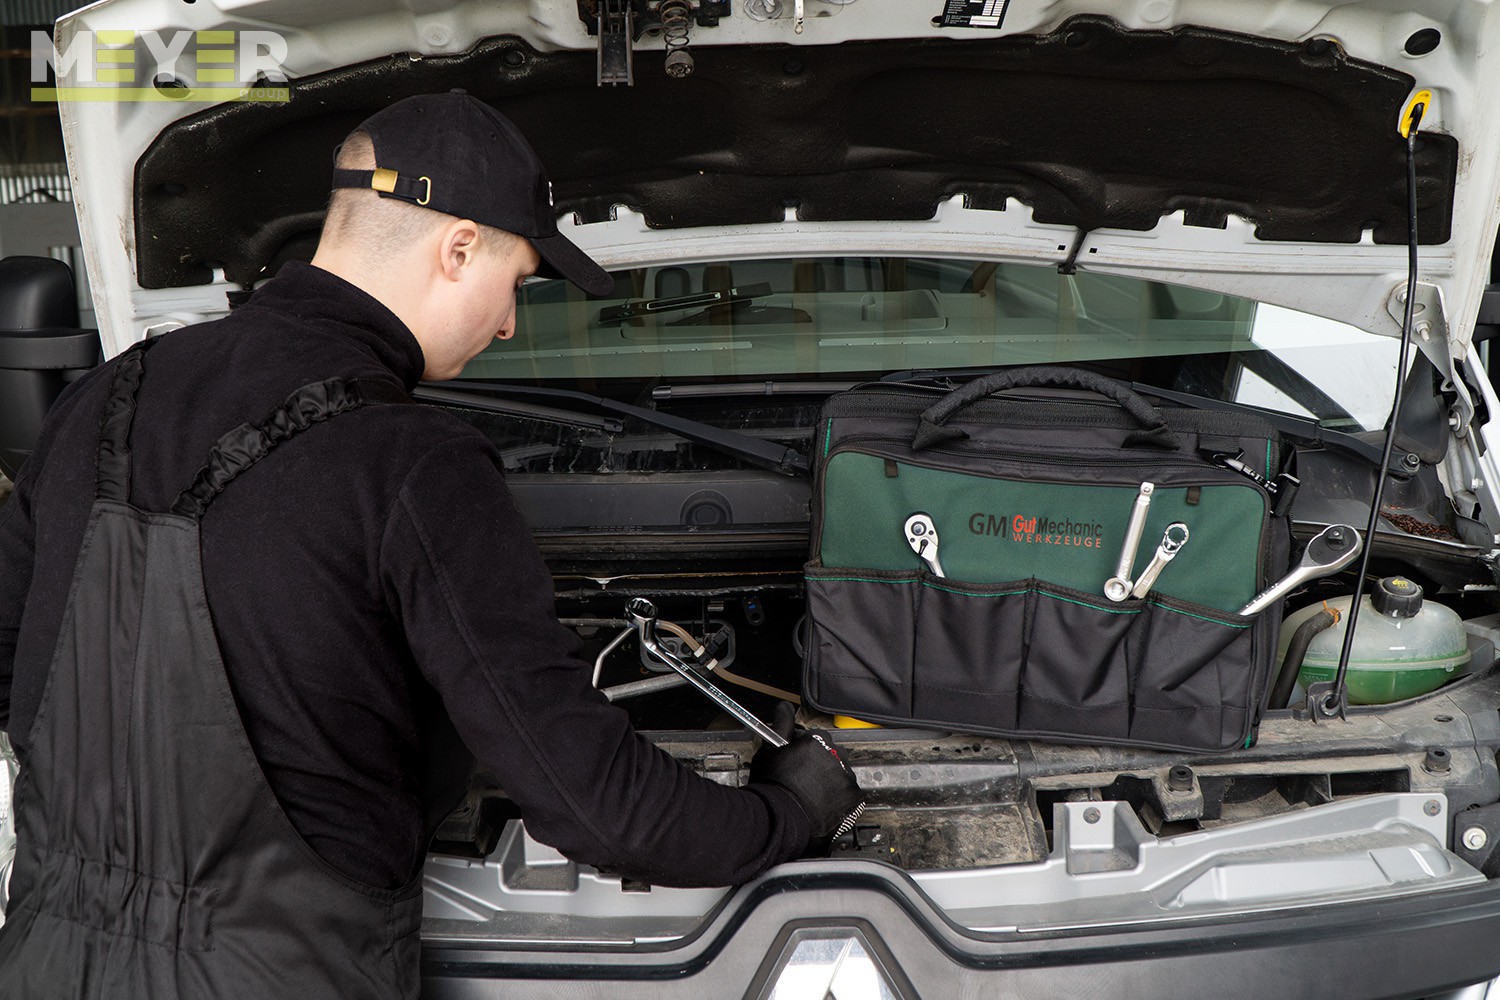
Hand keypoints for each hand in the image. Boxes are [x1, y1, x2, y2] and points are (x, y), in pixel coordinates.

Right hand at [750, 703, 864, 845]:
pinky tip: (824, 806)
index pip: (816, 740)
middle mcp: (835, 756)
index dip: (805, 752)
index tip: (800, 762)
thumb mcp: (769, 750)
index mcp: (816, 741)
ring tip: (813, 796)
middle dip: (820, 766)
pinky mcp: (854, 798)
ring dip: (831, 783)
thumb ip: (781, 725)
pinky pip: (850, 796)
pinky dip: (840, 801)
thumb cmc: (772, 786)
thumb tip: (784, 708)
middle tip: (804, 781)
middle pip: (831, 756)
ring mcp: (846, 777)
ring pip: (841, 776)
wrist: (780, 818)